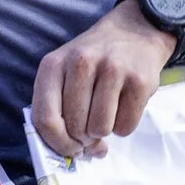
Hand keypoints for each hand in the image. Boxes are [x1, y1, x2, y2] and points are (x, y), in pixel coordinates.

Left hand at [31, 0, 176, 158]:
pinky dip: (124, 126)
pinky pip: (126, 127)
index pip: (45, 118)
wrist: (135, 31)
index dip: (57, 143)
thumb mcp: (64, 71)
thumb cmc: (93, 61)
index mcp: (53, 64)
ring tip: (107, 113)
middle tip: (90, 129)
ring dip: (104, 132)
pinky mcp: (140, 81)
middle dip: (83, 138)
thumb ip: (57, 109)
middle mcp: (81, 63)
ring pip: (100, 129)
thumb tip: (71, 153)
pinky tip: (123, 107)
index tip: (69, 149)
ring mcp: (112, 70)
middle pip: (75, 128)